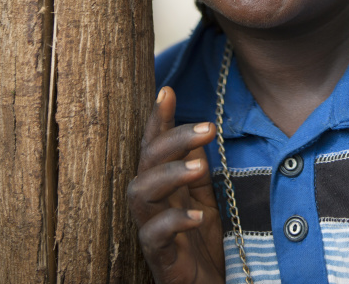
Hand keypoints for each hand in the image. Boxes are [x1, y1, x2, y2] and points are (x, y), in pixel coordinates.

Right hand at [128, 86, 224, 283]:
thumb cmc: (203, 245)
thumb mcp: (205, 199)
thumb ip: (196, 169)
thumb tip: (198, 133)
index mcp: (164, 184)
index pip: (155, 144)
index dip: (158, 118)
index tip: (167, 91)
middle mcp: (152, 201)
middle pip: (147, 160)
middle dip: (173, 139)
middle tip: (208, 128)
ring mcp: (150, 228)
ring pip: (140, 192)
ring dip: (169, 175)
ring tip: (199, 168)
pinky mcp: (158, 257)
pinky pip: (155, 236)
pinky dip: (174, 222)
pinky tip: (197, 215)